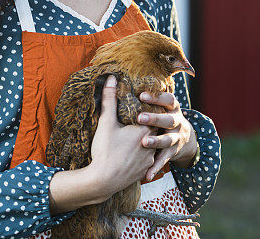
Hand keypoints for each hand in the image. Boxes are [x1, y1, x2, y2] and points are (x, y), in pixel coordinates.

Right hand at [87, 75, 156, 201]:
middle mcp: (151, 145)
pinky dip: (142, 155)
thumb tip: (111, 78)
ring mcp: (148, 160)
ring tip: (136, 137)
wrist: (103, 180)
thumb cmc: (105, 150)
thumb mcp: (106, 122)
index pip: (155, 114)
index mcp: (144, 130)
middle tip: (140, 118)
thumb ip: (110, 99)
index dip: (150, 108)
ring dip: (147, 141)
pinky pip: (147, 160)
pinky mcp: (143, 171)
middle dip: (149, 124)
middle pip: (155, 130)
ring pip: (152, 146)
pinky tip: (134, 154)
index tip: (145, 102)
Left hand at [136, 91, 198, 180]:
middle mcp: (176, 122)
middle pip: (168, 120)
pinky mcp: (172, 152)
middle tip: (140, 118)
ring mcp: (176, 138)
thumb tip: (116, 80)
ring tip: (144, 142)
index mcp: (172, 108)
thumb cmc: (162, 118)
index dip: (156, 97)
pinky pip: (163, 160)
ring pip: (167, 140)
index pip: (168, 99)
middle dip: (155, 118)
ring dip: (156, 141)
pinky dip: (155, 167)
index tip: (141, 95)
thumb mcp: (159, 106)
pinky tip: (146, 175)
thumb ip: (145, 98)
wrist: (184, 139)